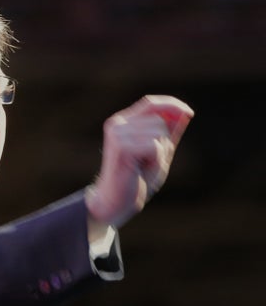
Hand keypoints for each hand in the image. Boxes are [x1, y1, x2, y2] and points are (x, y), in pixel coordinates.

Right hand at [85, 95, 193, 227]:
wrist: (115, 203)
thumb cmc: (136, 179)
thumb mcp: (158, 152)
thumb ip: (168, 133)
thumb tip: (183, 113)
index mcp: (122, 122)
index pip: (150, 102)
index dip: (171, 104)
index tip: (189, 113)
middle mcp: (117, 124)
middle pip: (160, 119)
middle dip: (164, 141)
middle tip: (148, 161)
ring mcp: (117, 134)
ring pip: (159, 133)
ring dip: (160, 153)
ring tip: (143, 166)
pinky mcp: (122, 147)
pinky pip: (155, 146)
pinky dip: (155, 160)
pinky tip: (141, 170)